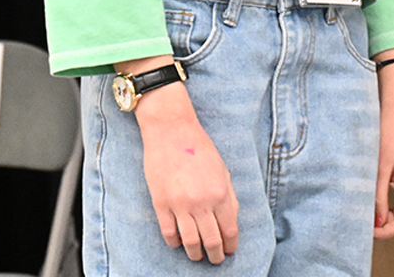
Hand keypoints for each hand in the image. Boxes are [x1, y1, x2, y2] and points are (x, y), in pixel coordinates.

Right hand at [134, 83, 239, 263]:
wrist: (172, 132)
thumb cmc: (200, 148)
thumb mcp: (223, 170)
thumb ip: (229, 196)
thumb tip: (232, 220)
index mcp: (221, 193)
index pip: (230, 229)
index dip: (231, 245)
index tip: (230, 252)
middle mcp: (202, 202)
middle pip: (212, 240)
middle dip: (216, 254)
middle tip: (216, 260)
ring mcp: (180, 205)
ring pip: (190, 242)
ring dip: (195, 254)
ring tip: (198, 257)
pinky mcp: (161, 204)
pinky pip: (169, 233)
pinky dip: (175, 243)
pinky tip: (179, 243)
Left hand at [376, 55, 393, 236]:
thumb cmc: (390, 134)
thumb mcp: (379, 168)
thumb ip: (377, 198)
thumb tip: (376, 222)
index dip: (384, 233)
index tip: (367, 230)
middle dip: (385, 226)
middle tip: (364, 220)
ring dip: (390, 215)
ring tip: (370, 209)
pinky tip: (381, 198)